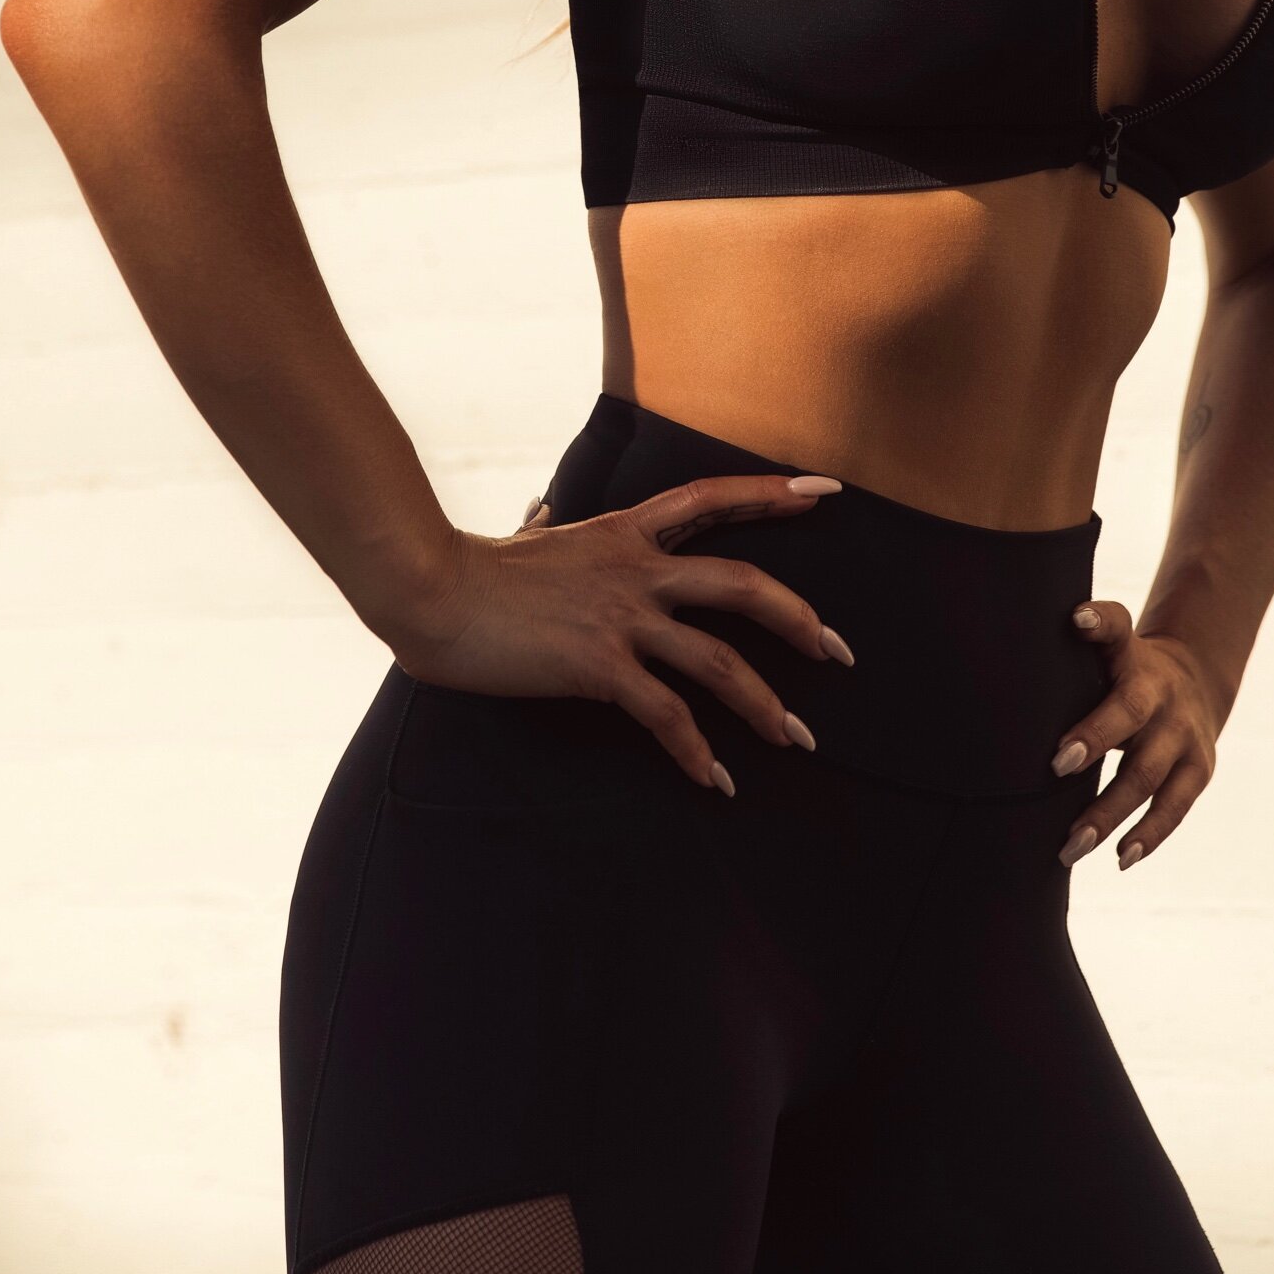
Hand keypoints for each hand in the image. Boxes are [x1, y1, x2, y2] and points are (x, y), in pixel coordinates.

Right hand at [386, 476, 856, 791]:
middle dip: (800, 619)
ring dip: (765, 704)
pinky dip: (697, 750)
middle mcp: (636, 569)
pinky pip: (666, 712)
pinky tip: (717, 781)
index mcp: (625, 532)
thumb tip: (540, 509)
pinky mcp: (598, 666)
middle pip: (742, 583)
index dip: (772, 493)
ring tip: (797, 738)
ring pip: (718, 659)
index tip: (828, 492)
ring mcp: (620, 617)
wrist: (433, 593)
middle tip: (840, 652)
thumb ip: (545, 525)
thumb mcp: (525, 538)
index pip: (712, 497)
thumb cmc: (471, 570)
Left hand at [1048, 597, 1224, 871]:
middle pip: (1129, 715)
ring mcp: (1184, 736)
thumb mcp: (1110, 645)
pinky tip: (1120, 858)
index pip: (1117, 630)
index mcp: (1134, 658)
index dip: (1098, 624)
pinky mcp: (1199, 770)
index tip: (1075, 621)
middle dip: (1095, 739)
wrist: (1194, 683)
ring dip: (1109, 813)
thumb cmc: (1124, 669)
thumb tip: (1067, 618)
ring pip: (1147, 776)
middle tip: (1056, 765)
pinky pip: (1173, 807)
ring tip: (1071, 844)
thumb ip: (1088, 634)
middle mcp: (1162, 696)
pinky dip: (1148, 835)